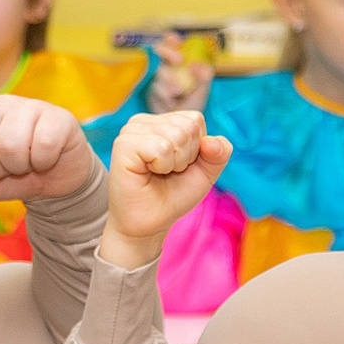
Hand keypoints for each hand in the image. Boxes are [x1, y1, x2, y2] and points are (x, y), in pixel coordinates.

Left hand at [0, 94, 96, 203]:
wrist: (56, 180)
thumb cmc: (14, 176)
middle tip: (7, 169)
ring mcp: (29, 106)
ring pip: (9, 145)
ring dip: (18, 167)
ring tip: (26, 164)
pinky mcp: (58, 117)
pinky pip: (43, 145)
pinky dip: (43, 162)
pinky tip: (45, 159)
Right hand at [101, 111, 230, 267]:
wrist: (150, 223)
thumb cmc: (173, 196)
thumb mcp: (205, 172)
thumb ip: (219, 153)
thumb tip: (211, 142)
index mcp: (162, 121)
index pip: (196, 120)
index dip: (196, 149)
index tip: (179, 166)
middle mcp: (144, 121)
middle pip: (188, 127)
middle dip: (186, 157)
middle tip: (167, 172)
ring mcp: (132, 130)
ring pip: (176, 136)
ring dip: (174, 163)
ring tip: (157, 173)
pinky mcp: (124, 144)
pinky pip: (161, 147)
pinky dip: (162, 166)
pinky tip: (148, 173)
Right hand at [145, 33, 214, 113]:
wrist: (181, 128)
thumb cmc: (192, 107)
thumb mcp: (202, 91)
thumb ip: (204, 77)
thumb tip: (196, 65)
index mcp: (176, 65)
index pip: (170, 46)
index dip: (170, 40)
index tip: (176, 39)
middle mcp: (163, 70)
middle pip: (158, 52)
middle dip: (168, 53)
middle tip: (179, 59)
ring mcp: (154, 81)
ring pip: (157, 72)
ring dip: (168, 80)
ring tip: (178, 92)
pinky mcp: (148, 94)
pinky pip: (153, 89)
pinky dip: (163, 94)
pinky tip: (170, 103)